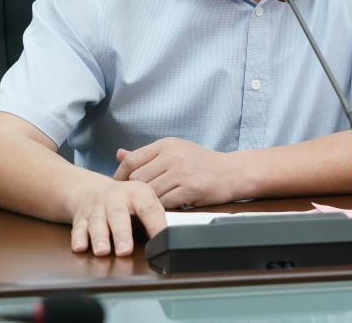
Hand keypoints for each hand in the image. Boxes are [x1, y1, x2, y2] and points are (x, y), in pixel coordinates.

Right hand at [68, 178, 166, 256]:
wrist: (93, 189)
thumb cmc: (126, 200)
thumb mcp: (144, 200)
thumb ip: (155, 217)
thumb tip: (167, 237)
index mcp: (137, 193)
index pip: (149, 209)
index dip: (155, 225)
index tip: (161, 241)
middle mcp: (115, 199)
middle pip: (118, 215)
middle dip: (121, 233)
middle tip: (125, 250)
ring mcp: (97, 208)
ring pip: (97, 222)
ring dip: (99, 238)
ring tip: (103, 251)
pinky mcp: (81, 217)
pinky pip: (78, 227)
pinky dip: (78, 238)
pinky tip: (80, 247)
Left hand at [113, 137, 243, 208]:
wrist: (233, 171)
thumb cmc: (202, 162)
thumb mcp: (175, 151)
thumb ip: (147, 155)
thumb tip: (119, 154)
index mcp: (166, 144)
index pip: (132, 159)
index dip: (120, 175)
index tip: (118, 187)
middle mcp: (173, 155)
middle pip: (138, 178)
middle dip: (133, 191)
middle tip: (133, 200)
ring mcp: (182, 172)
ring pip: (150, 192)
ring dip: (148, 201)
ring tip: (148, 206)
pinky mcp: (191, 189)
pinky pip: (165, 202)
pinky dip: (162, 207)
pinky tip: (164, 208)